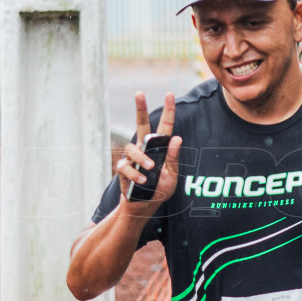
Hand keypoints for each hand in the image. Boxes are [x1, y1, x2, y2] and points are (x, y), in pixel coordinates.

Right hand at [115, 92, 181, 212]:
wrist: (145, 207)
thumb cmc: (160, 190)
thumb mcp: (172, 176)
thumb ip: (173, 158)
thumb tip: (177, 138)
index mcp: (160, 148)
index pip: (164, 126)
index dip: (168, 110)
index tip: (169, 94)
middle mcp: (145, 148)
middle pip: (141, 124)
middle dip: (140, 108)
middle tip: (139, 93)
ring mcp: (133, 158)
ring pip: (133, 148)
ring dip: (142, 158)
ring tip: (150, 169)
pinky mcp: (123, 169)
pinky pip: (126, 166)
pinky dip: (135, 174)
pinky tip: (142, 182)